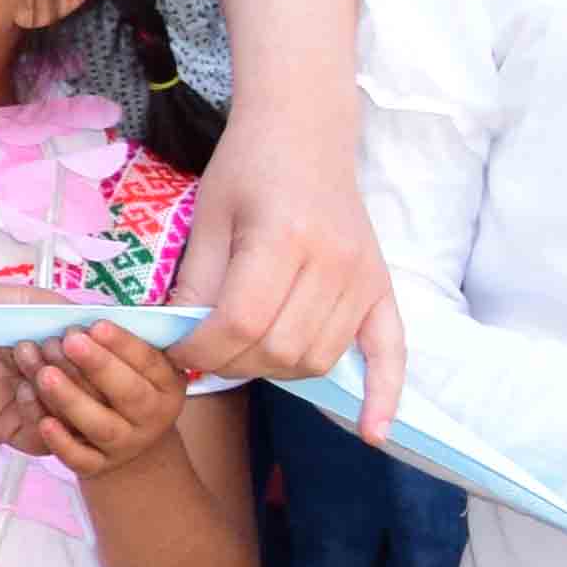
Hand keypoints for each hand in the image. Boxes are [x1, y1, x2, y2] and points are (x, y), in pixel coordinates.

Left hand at [7, 319, 192, 476]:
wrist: (104, 439)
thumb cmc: (106, 379)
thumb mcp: (113, 352)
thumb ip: (106, 334)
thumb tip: (88, 309)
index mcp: (163, 382)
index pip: (149, 361)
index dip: (123, 343)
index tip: (96, 324)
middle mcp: (149, 415)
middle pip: (129, 393)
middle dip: (100, 365)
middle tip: (69, 341)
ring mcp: (122, 444)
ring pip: (101, 426)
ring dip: (72, 399)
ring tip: (44, 374)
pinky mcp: (93, 465)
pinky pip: (79, 458)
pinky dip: (61, 442)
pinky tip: (44, 422)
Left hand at [166, 93, 403, 424]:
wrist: (305, 133)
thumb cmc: (247, 169)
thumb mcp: (208, 219)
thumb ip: (198, 284)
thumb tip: (179, 345)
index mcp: (284, 239)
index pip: (239, 322)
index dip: (199, 347)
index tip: (175, 347)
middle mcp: (333, 263)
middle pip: (278, 348)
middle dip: (231, 362)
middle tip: (204, 349)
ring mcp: (365, 278)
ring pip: (318, 358)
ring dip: (275, 369)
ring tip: (244, 350)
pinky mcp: (383, 288)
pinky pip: (391, 353)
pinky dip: (382, 395)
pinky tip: (372, 433)